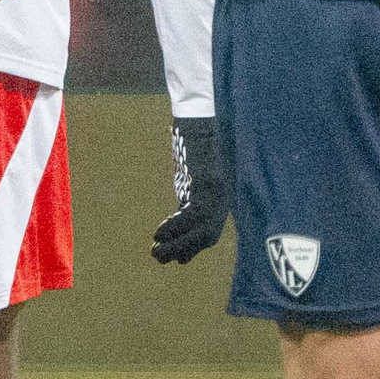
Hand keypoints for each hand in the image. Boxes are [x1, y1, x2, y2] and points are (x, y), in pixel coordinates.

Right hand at [152, 111, 227, 263]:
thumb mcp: (192, 178)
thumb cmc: (192, 147)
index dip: (194, 248)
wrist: (198, 117)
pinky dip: (176, 226)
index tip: (178, 260)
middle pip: (208, 235)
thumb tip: (179, 222)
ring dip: (178, 244)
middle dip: (184, 250)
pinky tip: (158, 231)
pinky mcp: (208, 180)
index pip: (210, 232)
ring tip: (155, 252)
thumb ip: (189, 198)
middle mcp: (224, 196)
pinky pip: (194, 212)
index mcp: (221, 197)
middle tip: (159, 258)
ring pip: (202, 228)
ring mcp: (218, 189)